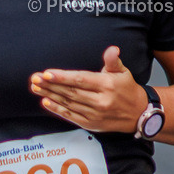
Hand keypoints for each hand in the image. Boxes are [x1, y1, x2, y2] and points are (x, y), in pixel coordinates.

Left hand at [30, 46, 147, 132]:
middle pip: (70, 92)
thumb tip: (112, 49)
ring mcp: (95, 114)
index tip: (47, 73)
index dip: (62, 77)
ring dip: (50, 95)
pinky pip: (71, 116)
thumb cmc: (128, 90)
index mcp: (107, 85)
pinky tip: (46, 102)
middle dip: (50, 85)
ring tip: (36, 88)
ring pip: (68, 104)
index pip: (80, 80)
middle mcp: (100, 101)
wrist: (139, 115)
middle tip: (34, 79)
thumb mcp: (123, 72)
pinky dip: (57, 110)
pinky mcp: (91, 124)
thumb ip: (113, 61)